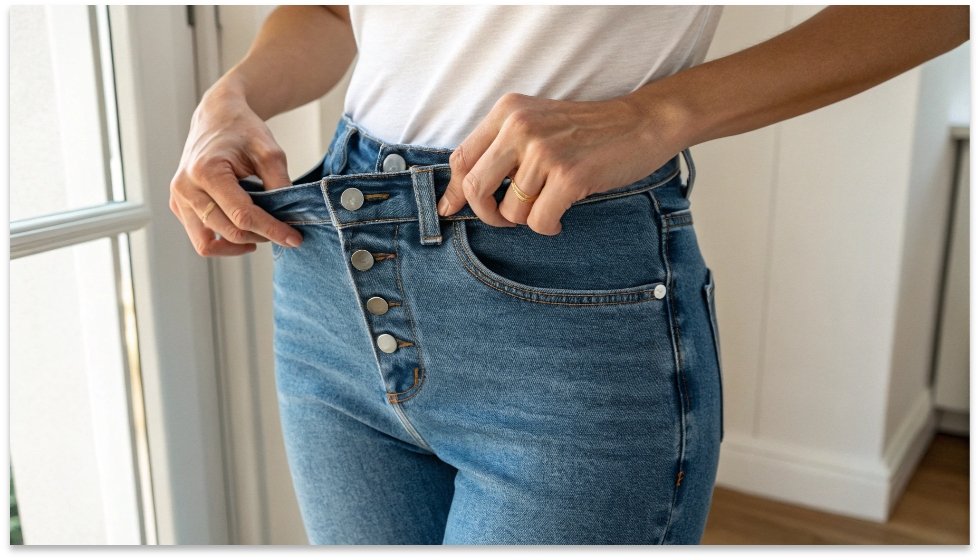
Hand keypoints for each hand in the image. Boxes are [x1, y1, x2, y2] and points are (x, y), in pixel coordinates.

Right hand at [170, 80, 302, 256]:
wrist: (218, 117)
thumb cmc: (243, 130)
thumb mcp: (270, 152)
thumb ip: (280, 184)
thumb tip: (289, 217)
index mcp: (206, 171)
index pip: (242, 215)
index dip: (271, 230)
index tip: (294, 239)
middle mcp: (186, 187)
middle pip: (228, 231)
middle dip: (261, 236)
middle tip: (283, 231)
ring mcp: (179, 198)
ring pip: (207, 244)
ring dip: (238, 244)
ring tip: (261, 234)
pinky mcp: (178, 206)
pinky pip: (200, 237)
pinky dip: (223, 240)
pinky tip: (243, 229)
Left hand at [436, 92, 680, 235]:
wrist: (641, 123)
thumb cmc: (587, 130)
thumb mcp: (536, 124)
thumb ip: (499, 151)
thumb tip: (455, 197)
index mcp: (508, 112)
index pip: (461, 158)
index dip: (454, 192)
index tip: (452, 210)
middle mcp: (520, 127)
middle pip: (476, 187)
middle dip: (487, 214)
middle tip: (506, 219)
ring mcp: (544, 151)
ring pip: (511, 211)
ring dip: (528, 219)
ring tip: (548, 205)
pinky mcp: (569, 176)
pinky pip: (539, 221)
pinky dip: (548, 226)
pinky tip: (561, 217)